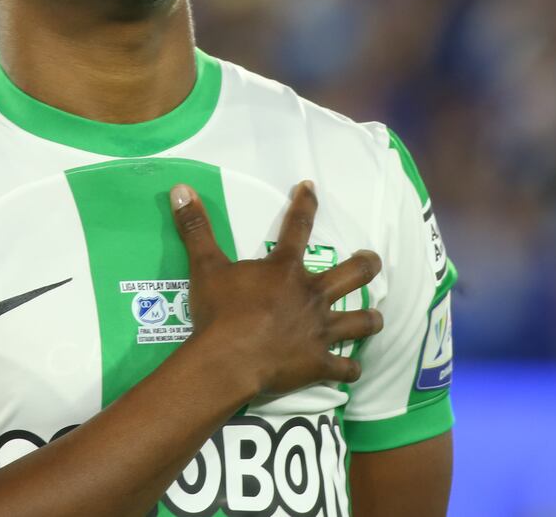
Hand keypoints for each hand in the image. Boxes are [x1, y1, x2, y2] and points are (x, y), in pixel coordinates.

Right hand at [169, 180, 382, 397]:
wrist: (228, 360)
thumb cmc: (219, 312)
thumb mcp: (204, 266)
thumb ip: (196, 228)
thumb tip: (180, 188)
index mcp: (285, 270)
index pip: (297, 226)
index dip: (305, 204)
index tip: (310, 188)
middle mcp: (312, 295)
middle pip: (354, 274)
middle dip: (367, 264)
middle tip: (371, 260)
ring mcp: (320, 331)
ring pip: (361, 321)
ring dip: (370, 318)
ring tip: (375, 316)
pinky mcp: (319, 363)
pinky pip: (345, 368)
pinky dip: (349, 368)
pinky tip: (351, 368)